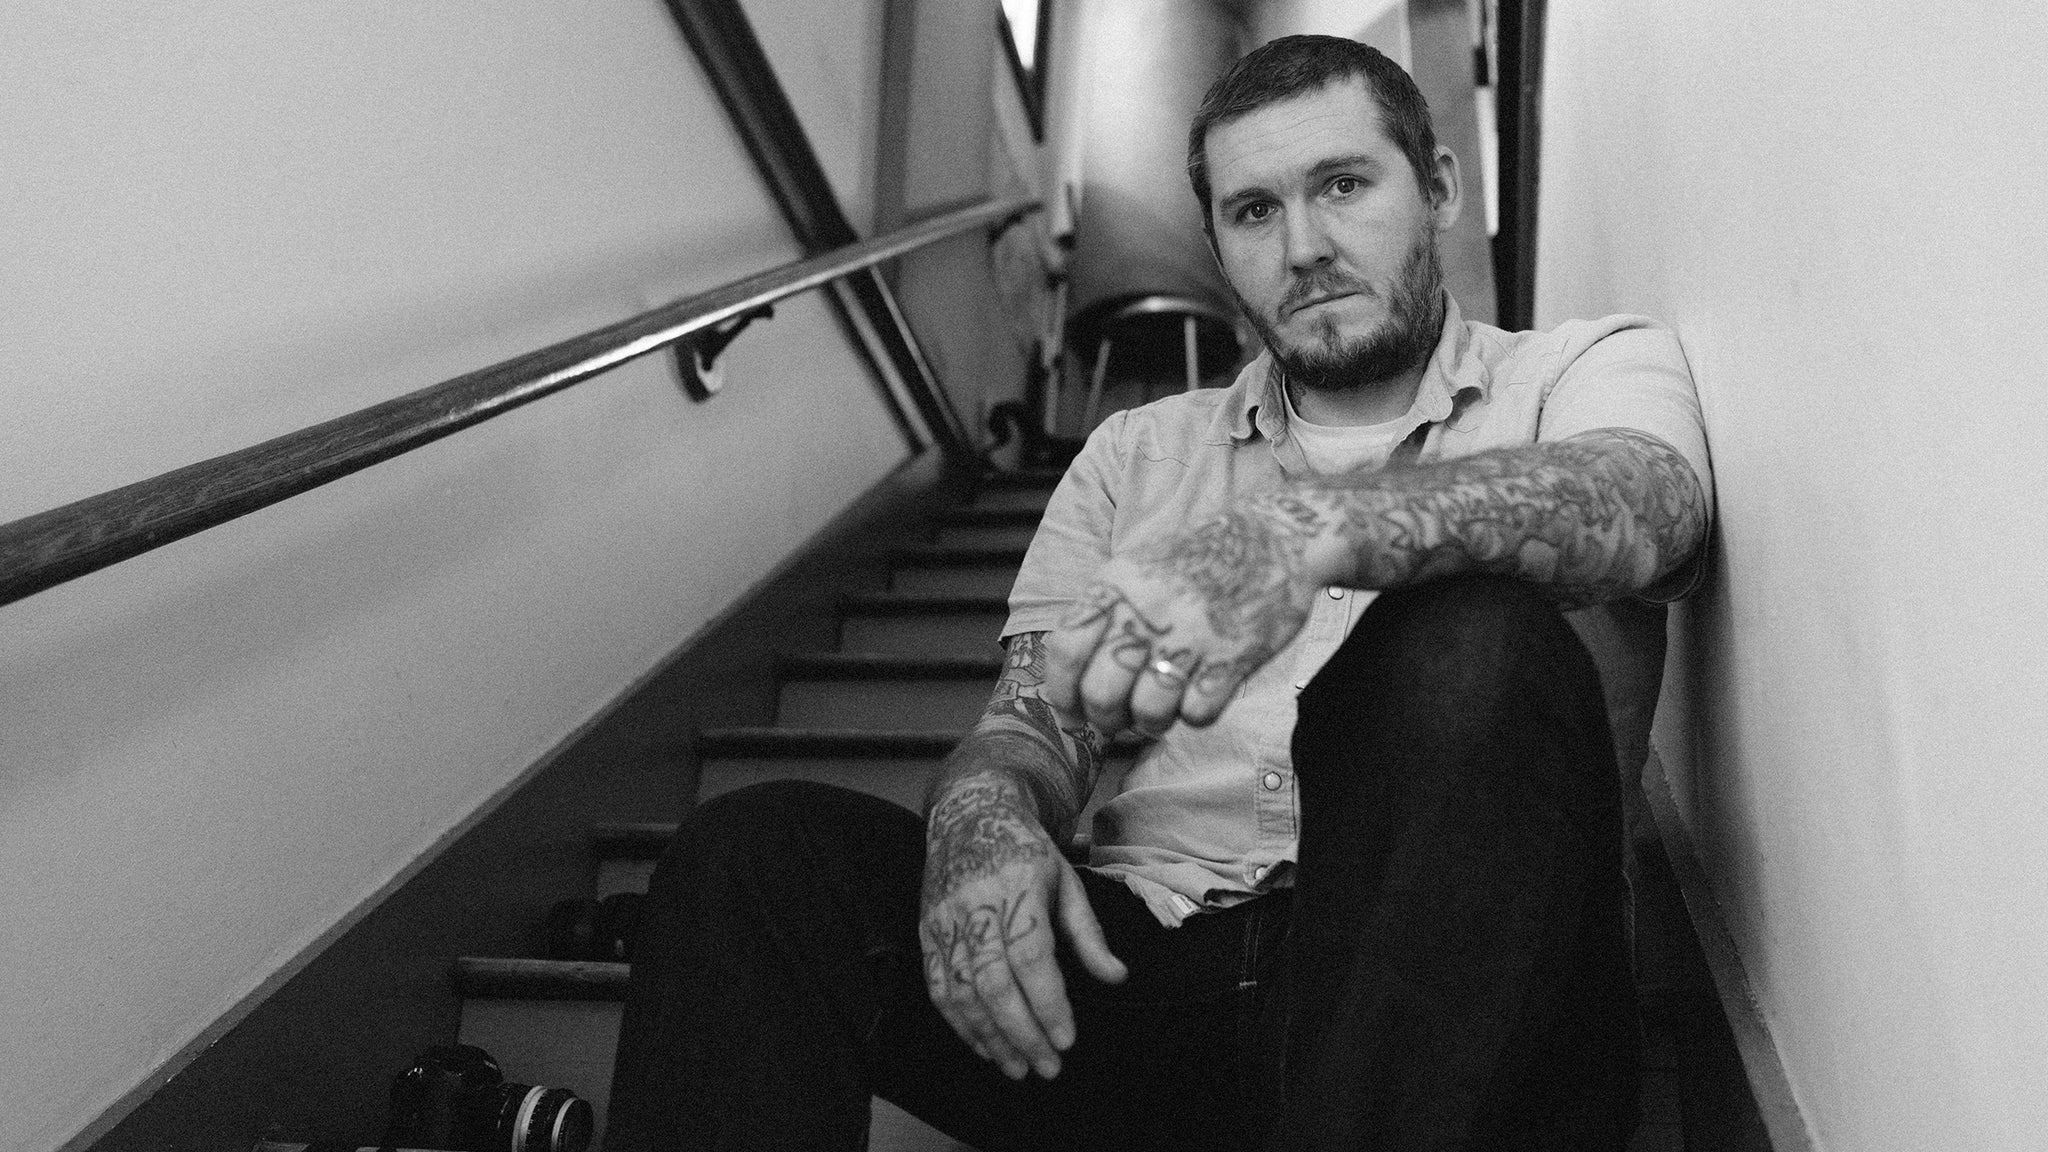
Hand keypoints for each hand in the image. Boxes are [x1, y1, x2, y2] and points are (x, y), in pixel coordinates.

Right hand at [920, 778, 1125, 1079]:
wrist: (968, 815)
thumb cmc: (1025, 851)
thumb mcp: (1067, 880)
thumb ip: (1089, 933)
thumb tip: (1116, 977)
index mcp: (1017, 887)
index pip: (1031, 956)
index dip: (1048, 1003)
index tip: (1067, 1039)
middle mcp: (976, 906)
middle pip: (994, 984)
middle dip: (1022, 1033)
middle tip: (1047, 1067)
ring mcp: (945, 921)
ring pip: (963, 993)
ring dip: (991, 1038)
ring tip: (1019, 1068)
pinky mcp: (928, 933)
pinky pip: (939, 988)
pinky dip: (961, 1024)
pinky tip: (985, 1046)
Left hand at [1043, 506, 1325, 735]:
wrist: (1277, 536)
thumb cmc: (1201, 559)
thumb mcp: (1138, 568)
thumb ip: (1103, 614)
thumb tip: (1071, 677)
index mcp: (1117, 586)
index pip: (1066, 650)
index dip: (1061, 691)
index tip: (1072, 708)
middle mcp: (1147, 611)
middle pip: (1101, 692)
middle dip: (1105, 719)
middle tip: (1119, 719)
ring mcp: (1191, 635)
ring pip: (1148, 711)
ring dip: (1151, 723)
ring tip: (1161, 711)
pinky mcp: (1233, 656)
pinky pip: (1198, 713)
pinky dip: (1196, 715)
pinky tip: (1202, 694)